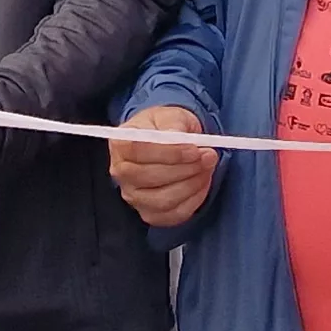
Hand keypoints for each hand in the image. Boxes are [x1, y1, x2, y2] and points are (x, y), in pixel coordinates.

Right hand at [110, 105, 215, 227]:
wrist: (167, 141)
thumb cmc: (166, 127)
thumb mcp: (170, 115)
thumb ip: (174, 124)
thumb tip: (179, 137)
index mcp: (121, 143)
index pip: (138, 150)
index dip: (169, 152)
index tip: (194, 149)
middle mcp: (121, 172)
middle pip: (149, 177)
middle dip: (185, 169)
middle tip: (209, 157)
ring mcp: (133, 196)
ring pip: (163, 200)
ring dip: (191, 185)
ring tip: (207, 169)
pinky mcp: (149, 213)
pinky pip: (173, 215)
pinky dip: (194, 201)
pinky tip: (202, 183)